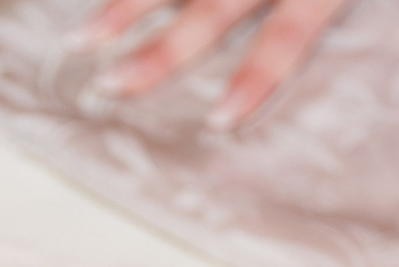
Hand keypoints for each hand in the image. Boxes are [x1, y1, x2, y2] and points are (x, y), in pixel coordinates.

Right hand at [84, 0, 353, 125]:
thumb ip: (314, 2)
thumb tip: (287, 32)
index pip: (286, 36)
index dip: (255, 79)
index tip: (219, 121)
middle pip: (214, 7)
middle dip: (163, 50)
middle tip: (113, 88)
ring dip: (125, 5)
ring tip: (84, 40)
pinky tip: (92, 3)